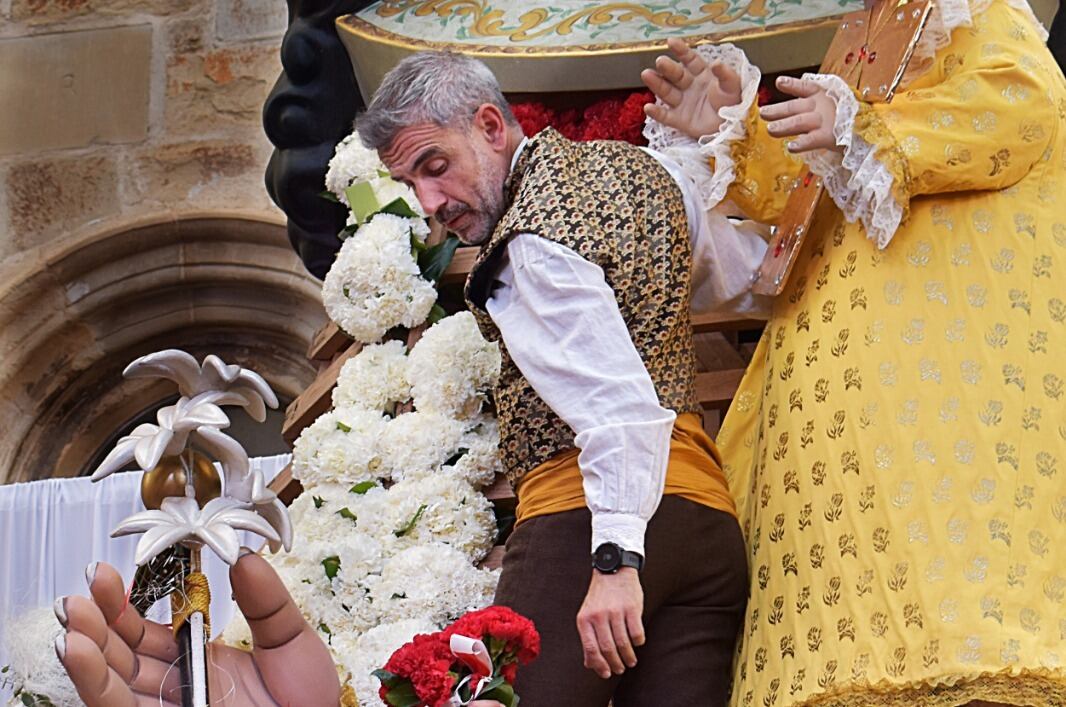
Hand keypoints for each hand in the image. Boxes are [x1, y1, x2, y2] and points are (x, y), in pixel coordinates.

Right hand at [54, 551, 339, 706]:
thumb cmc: (306, 699)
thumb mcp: (288, 640)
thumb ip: (265, 601)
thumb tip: (244, 556)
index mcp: (197, 660)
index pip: (147, 631)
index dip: (123, 605)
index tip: (106, 573)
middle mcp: (174, 686)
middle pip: (121, 654)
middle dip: (97, 621)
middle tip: (82, 588)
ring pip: (112, 681)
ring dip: (87, 649)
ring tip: (71, 617)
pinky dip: (95, 683)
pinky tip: (79, 653)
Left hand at [576, 568, 644, 679]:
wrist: (613, 570)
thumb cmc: (600, 597)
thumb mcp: (587, 615)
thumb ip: (588, 639)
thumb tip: (590, 664)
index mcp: (584, 619)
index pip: (591, 649)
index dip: (599, 665)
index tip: (607, 674)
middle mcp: (599, 615)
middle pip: (608, 648)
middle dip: (616, 663)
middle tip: (620, 669)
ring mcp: (616, 611)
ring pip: (623, 643)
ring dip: (628, 657)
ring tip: (631, 661)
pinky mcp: (632, 607)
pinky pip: (637, 632)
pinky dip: (638, 642)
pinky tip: (637, 643)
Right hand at [641, 37, 742, 138]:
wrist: (735, 127)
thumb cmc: (735, 103)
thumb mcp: (733, 85)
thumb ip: (725, 74)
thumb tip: (716, 63)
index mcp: (702, 74)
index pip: (689, 60)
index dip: (680, 51)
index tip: (670, 42)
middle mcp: (689, 86)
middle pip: (675, 75)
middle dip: (667, 68)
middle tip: (660, 61)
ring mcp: (683, 103)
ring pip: (667, 92)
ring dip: (656, 84)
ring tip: (646, 75)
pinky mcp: (680, 120)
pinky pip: (666, 116)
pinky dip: (657, 113)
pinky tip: (648, 107)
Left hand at [760, 75, 840, 153]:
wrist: (868, 130)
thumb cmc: (845, 117)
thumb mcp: (829, 105)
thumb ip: (809, 105)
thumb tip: (786, 106)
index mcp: (821, 95)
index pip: (804, 87)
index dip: (792, 84)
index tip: (779, 82)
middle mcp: (820, 106)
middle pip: (794, 107)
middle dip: (777, 110)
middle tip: (763, 113)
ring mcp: (823, 122)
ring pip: (799, 122)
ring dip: (783, 126)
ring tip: (770, 130)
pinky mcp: (828, 137)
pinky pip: (812, 140)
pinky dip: (801, 144)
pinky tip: (790, 147)